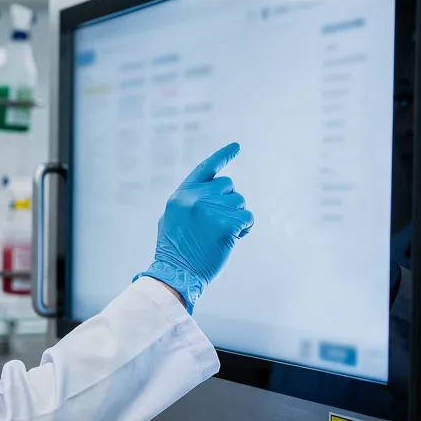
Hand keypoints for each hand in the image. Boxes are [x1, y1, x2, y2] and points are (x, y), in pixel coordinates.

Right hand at [138, 143, 253, 312]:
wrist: (176, 274)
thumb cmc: (175, 250)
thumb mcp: (173, 218)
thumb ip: (189, 201)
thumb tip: (211, 192)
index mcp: (182, 194)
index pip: (206, 168)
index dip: (223, 155)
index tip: (237, 146)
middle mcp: (196, 197)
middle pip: (228, 185)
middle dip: (228, 202)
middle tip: (217, 222)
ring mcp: (212, 210)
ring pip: (240, 202)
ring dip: (236, 216)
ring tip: (221, 234)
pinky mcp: (227, 225)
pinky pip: (248, 218)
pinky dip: (244, 229)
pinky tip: (232, 239)